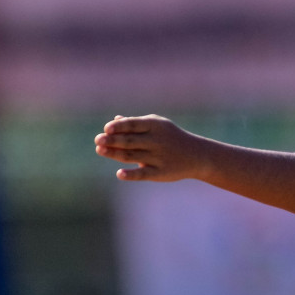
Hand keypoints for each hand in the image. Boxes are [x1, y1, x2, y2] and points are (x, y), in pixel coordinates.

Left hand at [94, 115, 208, 181]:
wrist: (197, 156)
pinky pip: (143, 174)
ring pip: (132, 156)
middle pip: (130, 141)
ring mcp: (159, 157)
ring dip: (114, 154)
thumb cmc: (172, 138)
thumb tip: (115, 120)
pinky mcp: (161, 173)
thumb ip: (137, 125)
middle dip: (112, 140)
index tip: (106, 128)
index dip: (119, 126)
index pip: (133, 125)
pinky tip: (119, 174)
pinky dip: (131, 174)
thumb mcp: (158, 127)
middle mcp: (157, 141)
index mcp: (155, 126)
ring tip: (100, 150)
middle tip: (98, 140)